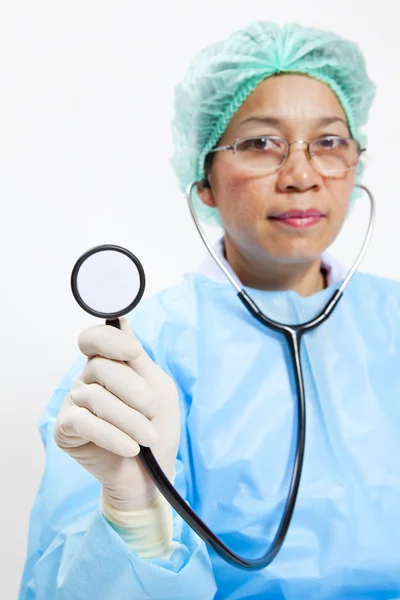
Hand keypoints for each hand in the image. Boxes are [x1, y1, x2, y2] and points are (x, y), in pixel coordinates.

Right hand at [54, 317, 180, 511]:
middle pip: (101, 367)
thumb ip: (140, 362)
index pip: (95, 338)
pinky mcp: (64, 428)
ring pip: (97, 397)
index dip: (110, 340)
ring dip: (130, 420)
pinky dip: (112, 436)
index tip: (133, 353)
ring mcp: (73, 402)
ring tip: (149, 438)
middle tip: (153, 411)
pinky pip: (84, 423)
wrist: (149, 475)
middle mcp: (87, 378)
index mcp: (109, 364)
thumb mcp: (158, 391)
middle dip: (134, 391)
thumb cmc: (157, 429)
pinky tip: (130, 448)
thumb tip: (121, 322)